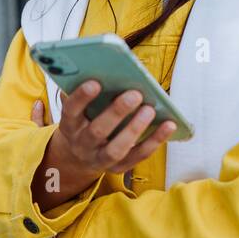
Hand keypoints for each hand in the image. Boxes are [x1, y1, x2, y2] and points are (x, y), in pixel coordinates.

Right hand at [30, 81, 176, 211]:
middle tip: (135, 94)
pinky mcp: (118, 167)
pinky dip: (154, 141)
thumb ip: (83, 93)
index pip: (70, 111)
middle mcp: (82, 144)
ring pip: (117, 149)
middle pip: (97, 131)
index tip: (95, 82)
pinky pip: (138, 156)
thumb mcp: (77, 110)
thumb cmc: (83, 122)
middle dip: (117, 112)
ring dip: (135, 129)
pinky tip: (168, 125)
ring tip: (150, 109)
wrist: (78, 157)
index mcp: (69, 125)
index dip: (81, 98)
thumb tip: (101, 70)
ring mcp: (100, 159)